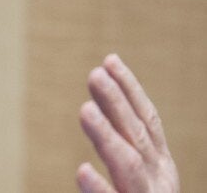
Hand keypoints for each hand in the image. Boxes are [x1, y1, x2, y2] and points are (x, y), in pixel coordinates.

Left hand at [77, 54, 178, 191]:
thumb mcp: (136, 182)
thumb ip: (122, 154)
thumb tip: (96, 110)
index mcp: (159, 167)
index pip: (146, 121)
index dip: (130, 90)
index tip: (109, 60)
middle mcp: (157, 180)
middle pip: (136, 136)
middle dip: (117, 103)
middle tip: (95, 74)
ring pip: (128, 165)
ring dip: (107, 135)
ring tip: (85, 111)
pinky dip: (99, 188)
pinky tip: (83, 170)